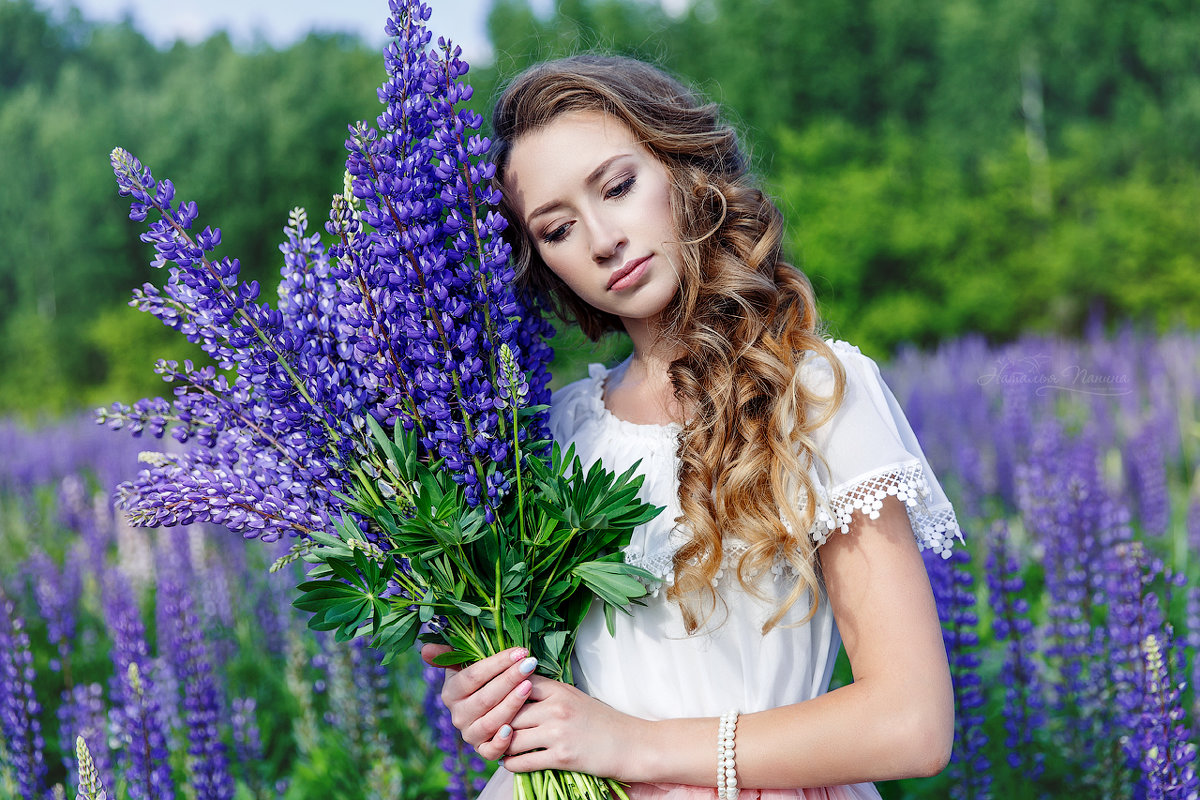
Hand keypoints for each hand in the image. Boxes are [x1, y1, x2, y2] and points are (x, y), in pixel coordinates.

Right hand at [420, 644, 537, 759]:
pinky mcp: (483, 750)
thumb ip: (447, 654)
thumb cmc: (482, 680)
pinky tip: (511, 730)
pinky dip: (501, 742)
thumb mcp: (464, 664)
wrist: (488, 709)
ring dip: (511, 704)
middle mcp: (458, 716)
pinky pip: (490, 751)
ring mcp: (470, 734)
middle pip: (485, 698)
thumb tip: (425, 650)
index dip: (497, 663)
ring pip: (490, 722)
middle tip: (529, 665)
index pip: (474, 676)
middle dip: (509, 679)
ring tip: (529, 686)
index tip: (519, 652)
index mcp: (451, 692)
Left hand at [502, 676, 646, 779]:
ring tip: (497, 747)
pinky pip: (524, 761)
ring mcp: (558, 732)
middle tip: (486, 729)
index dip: (500, 694)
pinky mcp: (562, 756)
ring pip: (511, 738)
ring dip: (501, 745)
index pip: (517, 684)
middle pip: (509, 713)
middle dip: (495, 722)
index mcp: (559, 689)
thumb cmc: (603, 722)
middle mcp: (556, 707)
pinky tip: (510, 762)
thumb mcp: (575, 698)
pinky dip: (512, 763)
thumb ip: (548, 694)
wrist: (631, 745)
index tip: (489, 702)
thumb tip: (516, 694)